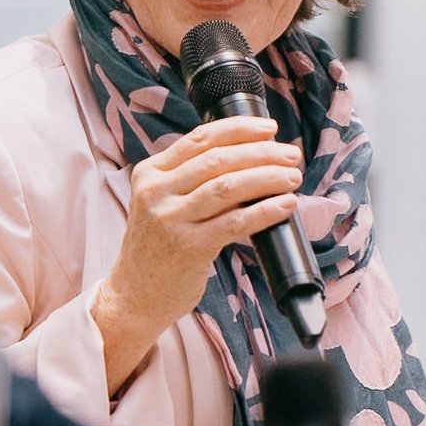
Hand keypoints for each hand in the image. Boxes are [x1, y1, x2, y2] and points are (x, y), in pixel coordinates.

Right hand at [93, 117, 300, 387]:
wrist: (133, 296)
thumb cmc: (157, 248)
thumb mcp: (161, 203)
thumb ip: (189, 179)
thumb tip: (249, 159)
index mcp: (150, 173)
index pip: (200, 138)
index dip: (240, 129)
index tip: (269, 128)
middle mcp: (156, 191)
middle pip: (219, 159)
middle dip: (262, 152)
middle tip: (292, 154)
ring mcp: (170, 219)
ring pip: (229, 186)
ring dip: (268, 177)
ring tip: (293, 177)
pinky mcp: (188, 247)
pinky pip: (235, 222)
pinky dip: (265, 210)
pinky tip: (286, 205)